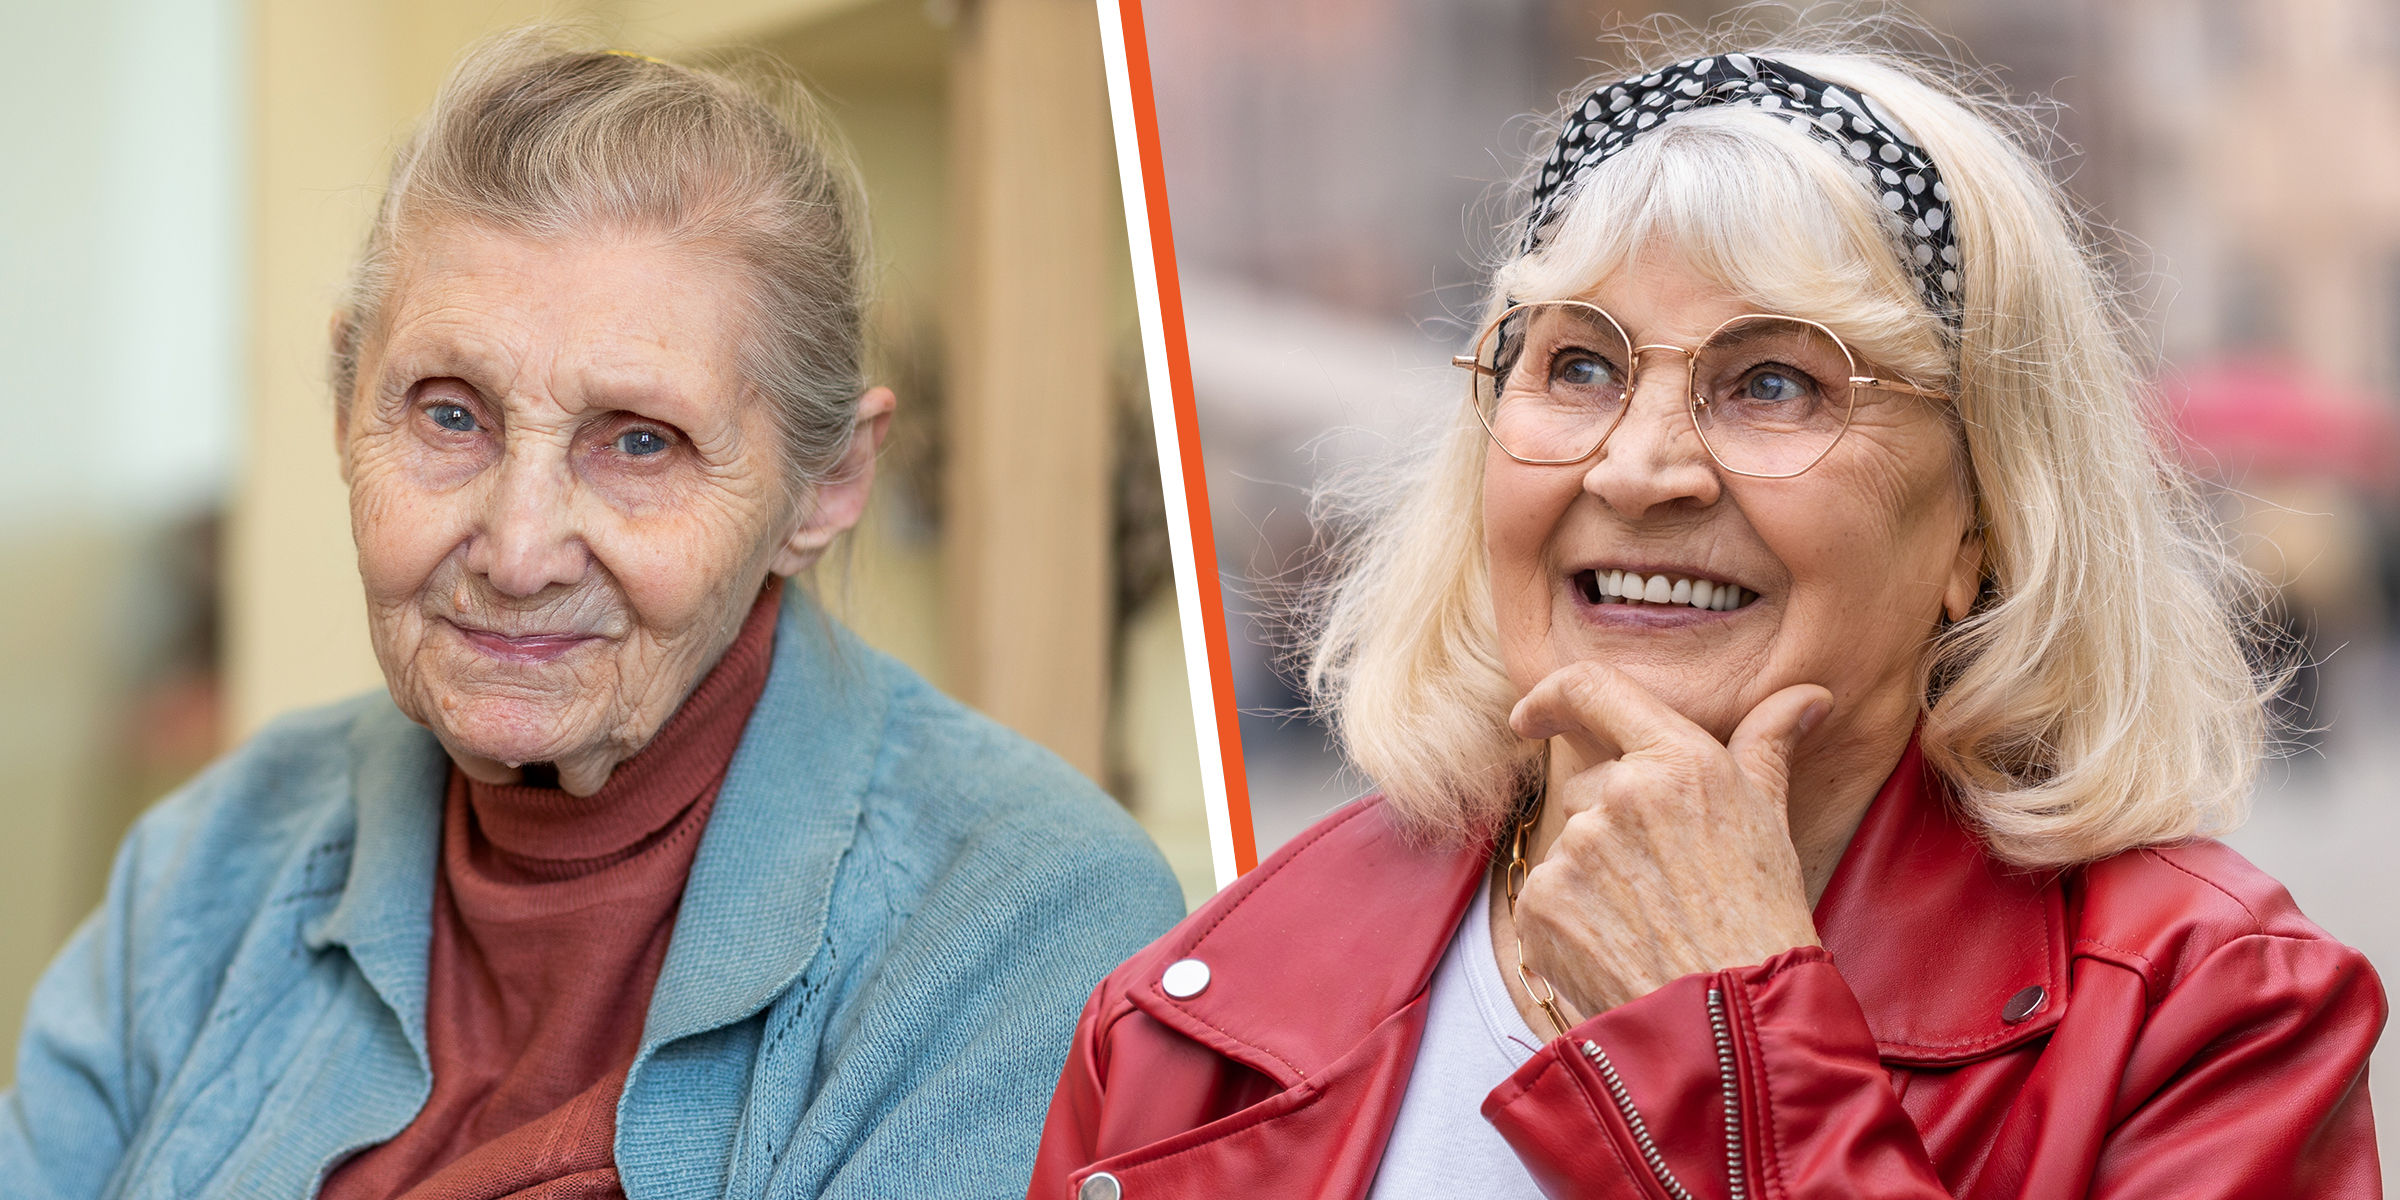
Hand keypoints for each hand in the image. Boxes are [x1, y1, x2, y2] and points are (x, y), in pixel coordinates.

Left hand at [1506, 660, 1830, 1019]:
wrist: (1734, 1024)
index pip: (1593, 689)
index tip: (1533, 714)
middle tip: (1666, 879)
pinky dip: (1572, 918)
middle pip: (1588, 786)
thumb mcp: (1768, 821)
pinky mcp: (1542, 905)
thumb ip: (1768, 744)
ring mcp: (1575, 851)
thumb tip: (1807, 695)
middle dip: (1614, 820)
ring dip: (1596, 875)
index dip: (1552, 695)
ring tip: (1650, 921)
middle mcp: (1620, 794)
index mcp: (1680, 760)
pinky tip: (1619, 945)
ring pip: (1570, 845)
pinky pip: (1546, 895)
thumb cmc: (1761, 919)